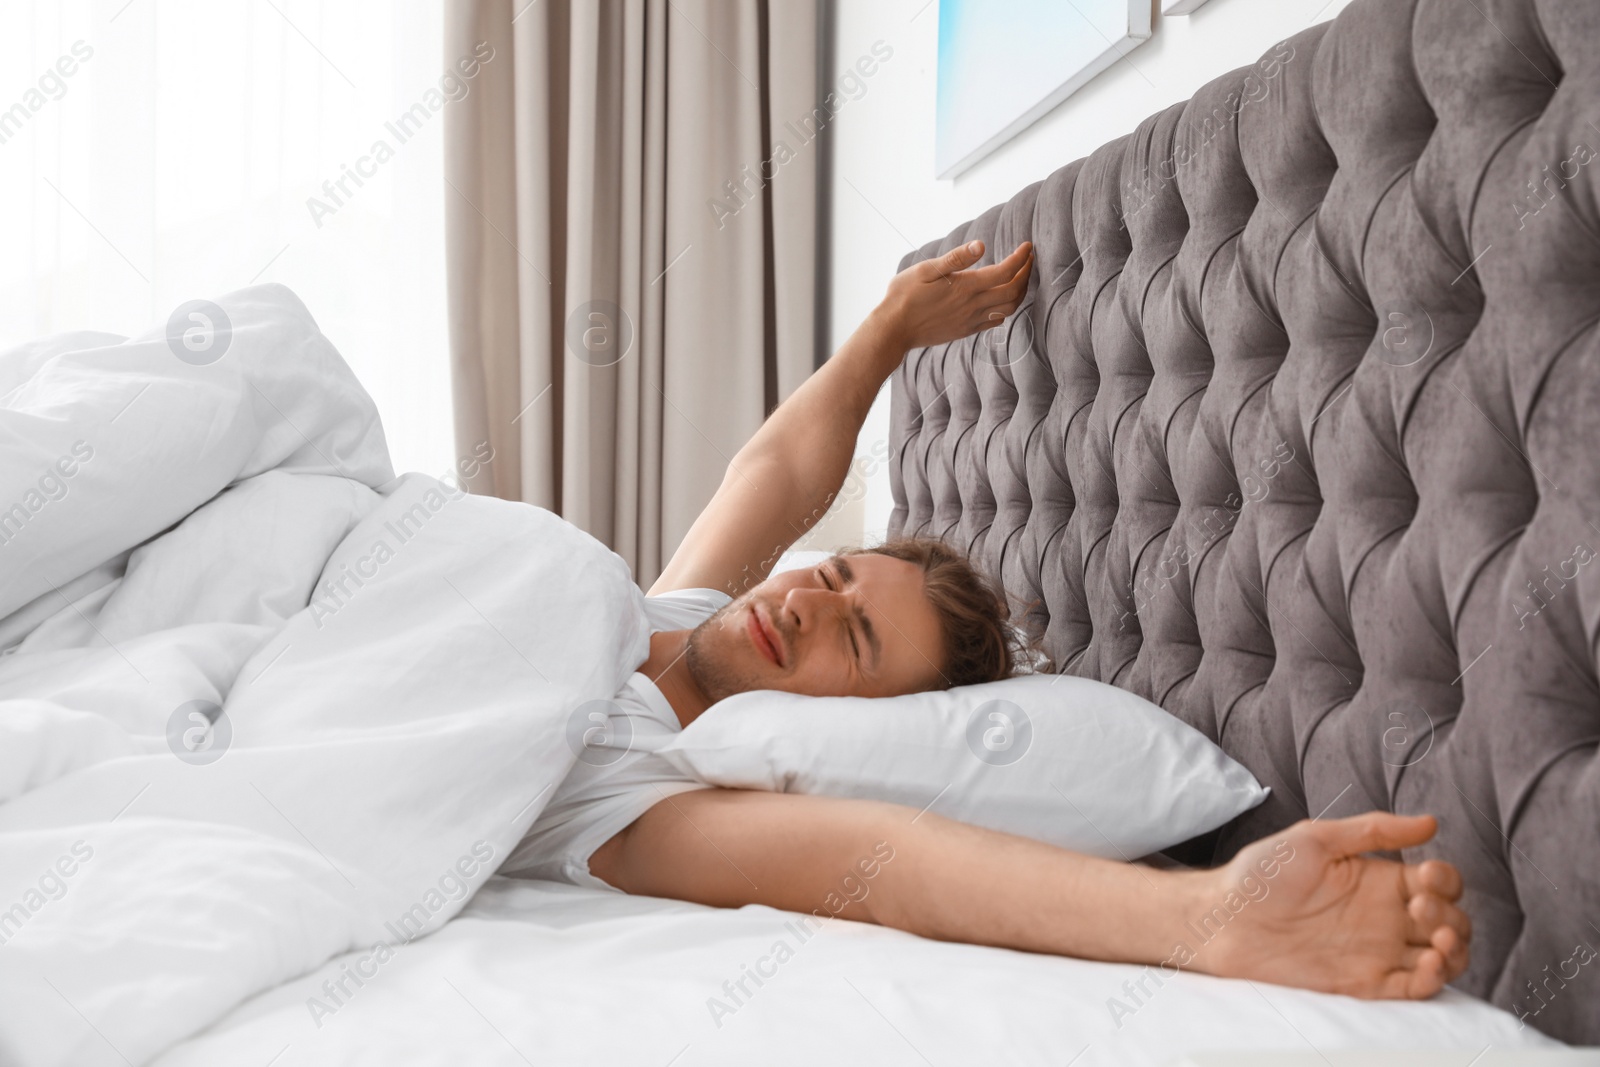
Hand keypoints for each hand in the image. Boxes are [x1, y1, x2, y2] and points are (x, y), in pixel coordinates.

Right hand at [875, 240, 1033, 351]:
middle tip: (1028, 259)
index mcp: (966, 287)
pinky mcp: (965, 330)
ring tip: (1020, 277)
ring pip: (1009, 308)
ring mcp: (971, 320)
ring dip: (1020, 292)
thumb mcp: (926, 270)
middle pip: (1014, 291)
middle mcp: (973, 305)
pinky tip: (1002, 299)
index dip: (1021, 258)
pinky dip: (1006, 308)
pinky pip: (995, 321)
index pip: (1006, 271)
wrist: (894, 330)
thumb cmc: (904, 296)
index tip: (1027, 246)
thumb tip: (981, 245)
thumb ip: (956, 258)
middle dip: (1026, 273)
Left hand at [1200, 813, 1470, 998]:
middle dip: (1451, 914)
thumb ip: (1374, 830)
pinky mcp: (1366, 983)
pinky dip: (1435, 980)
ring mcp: (1379, 951)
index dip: (1446, 880)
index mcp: (1379, 879)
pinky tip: (1429, 963)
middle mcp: (1386, 917)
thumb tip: (1431, 822)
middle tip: (1419, 908)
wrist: (1225, 919)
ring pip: (1443, 956)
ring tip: (1437, 940)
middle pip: (1449, 920)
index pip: (1439, 883)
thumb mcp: (1317, 838)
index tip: (1425, 875)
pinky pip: (1416, 989)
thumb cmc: (1263, 873)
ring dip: (1456, 950)